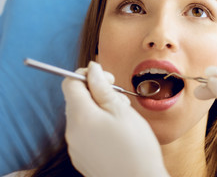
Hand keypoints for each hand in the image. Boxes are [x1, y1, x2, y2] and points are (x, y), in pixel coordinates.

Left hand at [62, 62, 168, 176]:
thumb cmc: (136, 146)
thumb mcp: (121, 110)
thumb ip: (102, 88)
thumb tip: (92, 69)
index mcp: (81, 116)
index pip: (70, 83)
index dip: (87, 75)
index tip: (107, 79)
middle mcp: (72, 132)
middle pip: (76, 100)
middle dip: (96, 93)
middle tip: (119, 99)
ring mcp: (75, 147)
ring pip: (82, 116)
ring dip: (98, 109)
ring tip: (122, 117)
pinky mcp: (81, 157)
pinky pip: (84, 133)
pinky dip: (97, 126)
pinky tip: (116, 134)